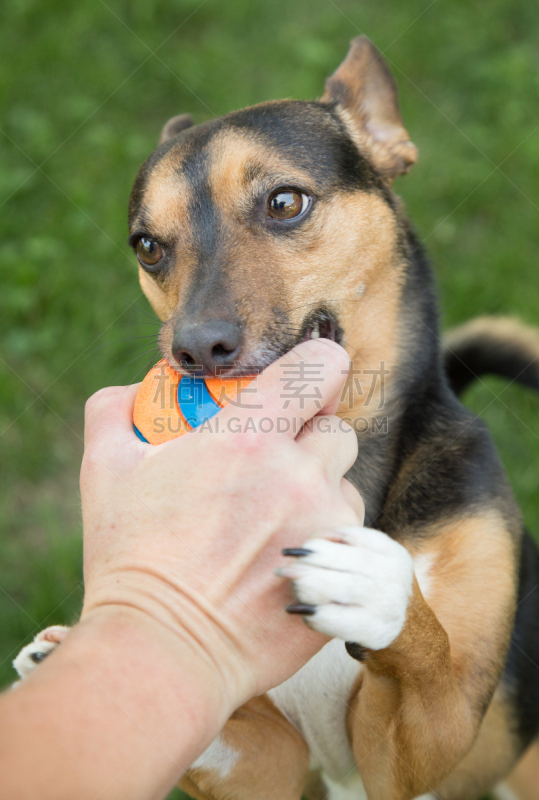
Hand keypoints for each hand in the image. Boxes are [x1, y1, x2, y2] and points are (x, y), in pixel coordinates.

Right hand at [80, 338, 362, 712]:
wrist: (162, 648)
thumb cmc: (132, 559)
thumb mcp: (104, 471)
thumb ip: (115, 412)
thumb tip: (131, 389)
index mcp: (249, 437)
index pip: (319, 368)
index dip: (316, 366)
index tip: (303, 381)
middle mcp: (300, 474)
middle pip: (337, 428)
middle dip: (311, 435)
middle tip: (275, 458)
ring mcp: (325, 524)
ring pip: (345, 485)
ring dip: (318, 490)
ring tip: (271, 518)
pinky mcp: (337, 570)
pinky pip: (346, 534)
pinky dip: (322, 535)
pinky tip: (281, 554)